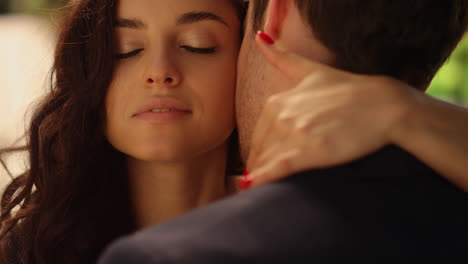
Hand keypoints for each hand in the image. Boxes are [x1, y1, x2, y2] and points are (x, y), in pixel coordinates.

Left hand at [246, 32, 417, 187]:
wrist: (383, 105)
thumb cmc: (349, 88)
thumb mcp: (312, 70)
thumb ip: (283, 57)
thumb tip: (259, 37)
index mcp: (280, 100)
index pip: (259, 130)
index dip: (257, 147)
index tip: (257, 160)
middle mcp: (284, 114)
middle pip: (260, 146)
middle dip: (257, 162)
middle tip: (255, 177)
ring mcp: (296, 133)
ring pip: (267, 158)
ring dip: (258, 173)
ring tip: (254, 186)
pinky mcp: (310, 151)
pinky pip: (279, 168)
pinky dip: (264, 178)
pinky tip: (253, 186)